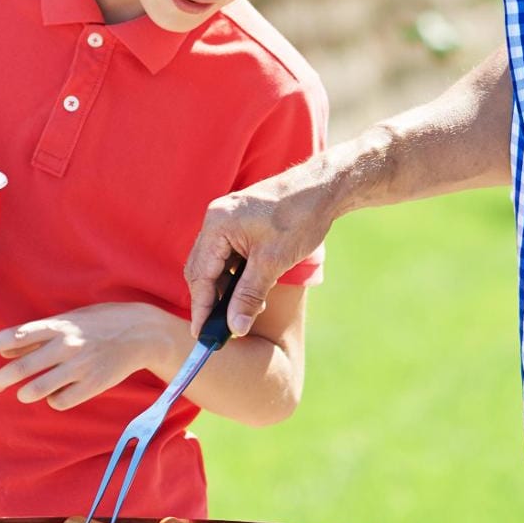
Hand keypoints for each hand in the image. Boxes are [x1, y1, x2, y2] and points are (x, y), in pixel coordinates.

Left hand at [0, 303, 176, 409]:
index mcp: (57, 325)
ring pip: (39, 389)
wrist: (140, 332)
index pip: (17, 335)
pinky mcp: (92, 385)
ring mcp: (80, 367)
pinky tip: (55, 394)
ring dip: (26, 393)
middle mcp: (66, 345)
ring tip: (25, 392)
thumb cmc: (98, 323)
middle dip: (3, 379)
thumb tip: (4, 351)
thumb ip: (36, 338)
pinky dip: (53, 400)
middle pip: (24, 368)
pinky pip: (61, 401)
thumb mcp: (67, 321)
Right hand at [184, 165, 333, 337]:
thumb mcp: (273, 262)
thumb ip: (249, 296)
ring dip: (224, 289)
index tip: (203, 335)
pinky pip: (226, 254)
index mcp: (217, 225)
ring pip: (214, 263)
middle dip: (210, 300)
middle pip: (202, 270)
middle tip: (219, 329)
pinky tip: (249, 291)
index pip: (201, 275)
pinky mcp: (238, 223)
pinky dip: (234, 275)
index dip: (202, 308)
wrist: (323, 188)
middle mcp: (215, 220)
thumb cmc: (299, 217)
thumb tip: (235, 327)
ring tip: (241, 312)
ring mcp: (226, 220)